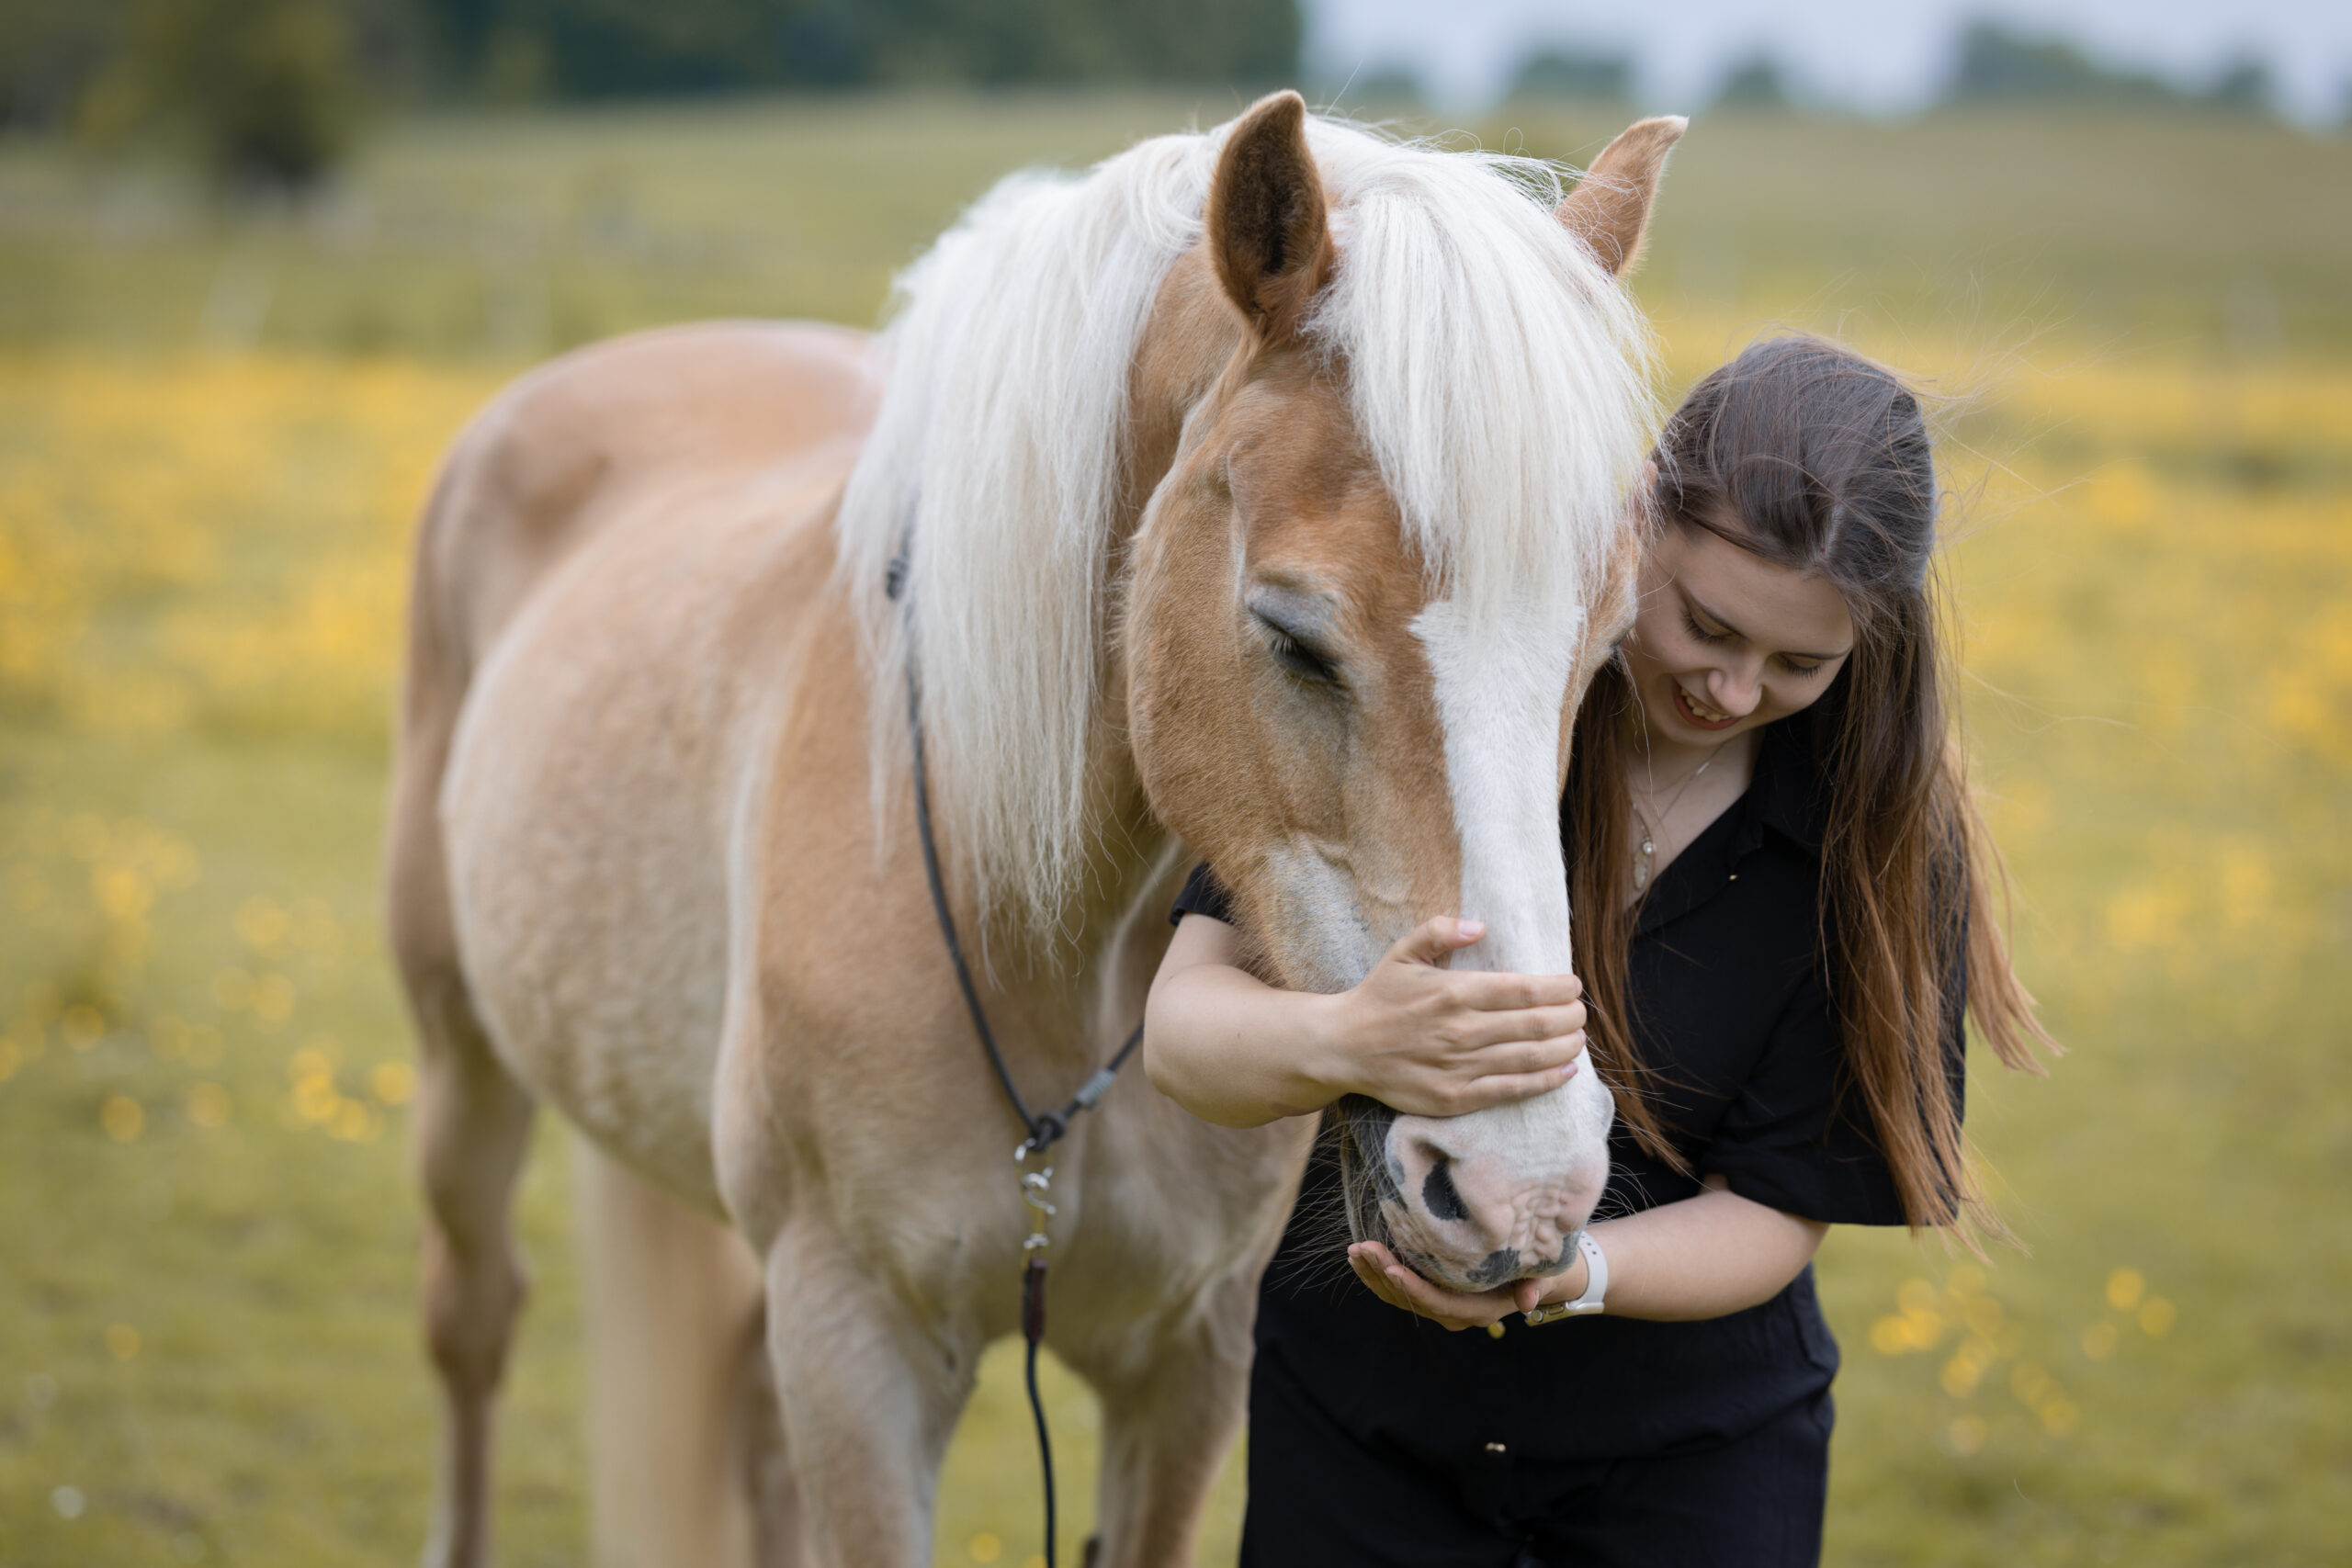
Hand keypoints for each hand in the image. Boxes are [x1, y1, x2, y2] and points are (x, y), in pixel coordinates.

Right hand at [1310, 918, 1585, 1117]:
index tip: (1574, 985)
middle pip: (1535, 1024)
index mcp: (1454, 992)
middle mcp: (1462, 1030)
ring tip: (1578, 1037)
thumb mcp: (1402, 952)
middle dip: (1569, 1017)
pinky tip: (1564, 1072)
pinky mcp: (1456, 1097)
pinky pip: (1511, 1090)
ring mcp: (1460, 1067)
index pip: (1523, 991)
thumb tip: (1480, 926)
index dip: (1558, 989)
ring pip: (1530, 1057)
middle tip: (1581, 1012)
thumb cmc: (1378, 997)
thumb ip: (1439, 930)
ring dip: (1564, 1047)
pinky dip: (1544, 1081)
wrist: (1344, 1047)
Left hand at [1347, 1241, 1587, 1330]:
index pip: (1438, 1302)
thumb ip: (1534, 1286)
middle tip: (1362, 1248)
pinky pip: (1399, 1290)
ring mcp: (1439, 1306)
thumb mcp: (1541, 1275)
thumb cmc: (1536, 1270)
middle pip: (1411, 1298)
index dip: (1414, 1287)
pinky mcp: (1430, 1295)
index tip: (1391, 1266)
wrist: (1533, 1278)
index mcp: (1476, 1310)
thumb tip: (1529, 1301)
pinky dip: (1378, 1274)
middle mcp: (1453, 1314)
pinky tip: (1360, 1258)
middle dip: (1383, 1274)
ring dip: (1373, 1274)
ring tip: (1354, 1251)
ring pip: (1399, 1297)